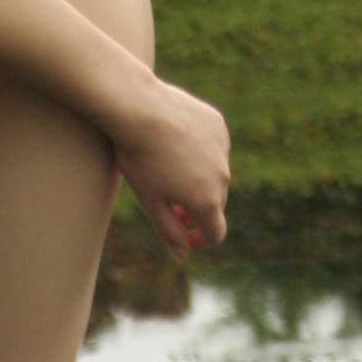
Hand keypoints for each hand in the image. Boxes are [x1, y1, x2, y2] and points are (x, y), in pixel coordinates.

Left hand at [115, 77, 230, 258]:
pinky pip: (214, 148)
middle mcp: (222, 175)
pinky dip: (199, 155)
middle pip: (215, 205)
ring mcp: (223, 148)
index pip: (215, 233)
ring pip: (215, 174)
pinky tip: (174, 145)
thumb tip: (183, 253)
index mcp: (207, 200)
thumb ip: (169, 231)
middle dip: (195, 212)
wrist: (140, 109)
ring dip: (198, 182)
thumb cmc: (139, 159)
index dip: (199, 241)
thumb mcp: (150, 202)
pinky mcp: (218, 125)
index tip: (183, 237)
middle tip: (167, 205)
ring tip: (167, 172)